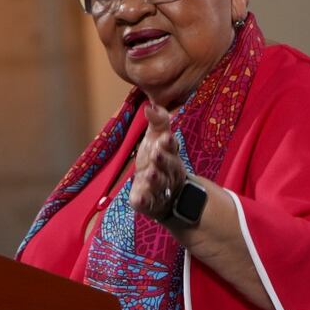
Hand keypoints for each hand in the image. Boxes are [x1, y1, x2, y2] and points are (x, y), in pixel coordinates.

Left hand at [129, 102, 188, 223]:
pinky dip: (144, 201)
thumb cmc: (160, 160)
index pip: (171, 147)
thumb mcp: (158, 139)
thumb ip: (158, 122)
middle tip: (156, 153)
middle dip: (162, 160)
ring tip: (149, 174)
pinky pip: (147, 203)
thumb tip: (150, 106)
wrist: (167, 194)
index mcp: (170, 154)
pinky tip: (138, 199)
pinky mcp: (149, 202)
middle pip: (167, 166)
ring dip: (155, 179)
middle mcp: (168, 172)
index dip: (169, 143)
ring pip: (159, 184)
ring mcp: (159, 188)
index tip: (165, 137)